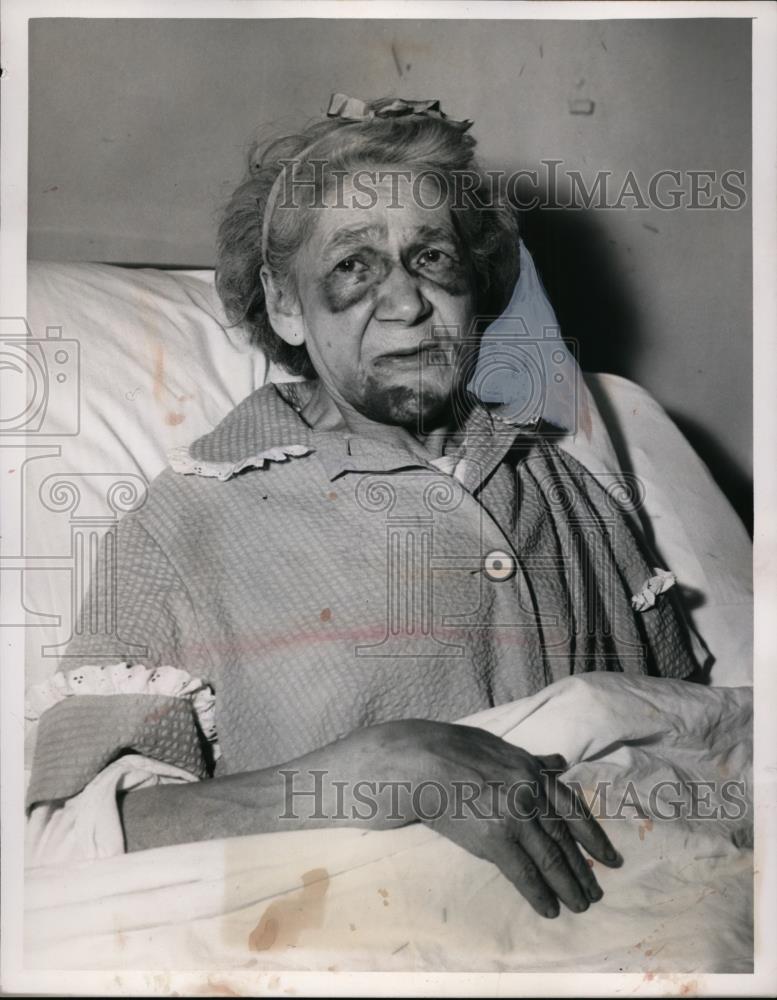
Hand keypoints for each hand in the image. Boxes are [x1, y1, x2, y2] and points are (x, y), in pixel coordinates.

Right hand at [380, 719, 621, 918]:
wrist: (421, 763)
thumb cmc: (454, 751)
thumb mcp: (500, 748)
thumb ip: (533, 760)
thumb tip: (560, 762)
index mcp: (533, 771)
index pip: (574, 808)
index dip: (594, 836)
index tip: (610, 858)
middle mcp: (530, 793)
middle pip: (565, 838)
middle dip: (584, 868)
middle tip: (597, 892)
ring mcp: (514, 817)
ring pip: (551, 858)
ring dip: (569, 885)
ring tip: (581, 904)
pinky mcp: (494, 838)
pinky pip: (523, 873)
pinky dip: (540, 894)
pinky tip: (550, 909)